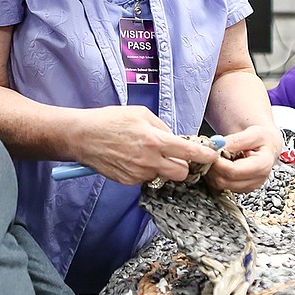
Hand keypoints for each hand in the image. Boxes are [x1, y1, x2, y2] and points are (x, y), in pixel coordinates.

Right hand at [71, 107, 218, 185]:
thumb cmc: (109, 120)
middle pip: (182, 173)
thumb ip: (162, 127)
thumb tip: (176, 138)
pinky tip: (133, 159)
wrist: (82, 136)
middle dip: (183, 165)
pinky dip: (145, 171)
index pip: (190, 152)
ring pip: (163, 177)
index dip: (205, 155)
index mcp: (154, 140)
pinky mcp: (128, 181)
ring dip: (161, 168)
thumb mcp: (140, 113)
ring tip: (146, 154)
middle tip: (175, 156)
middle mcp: (148, 160)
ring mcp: (138, 173)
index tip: (212, 156)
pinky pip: (146, 179)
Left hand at [205, 124, 281, 192]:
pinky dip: (214, 175)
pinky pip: (220, 186)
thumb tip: (218, 146)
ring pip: (220, 185)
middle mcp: (257, 180)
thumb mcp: (252, 133)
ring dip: (212, 171)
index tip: (210, 152)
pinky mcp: (241, 188)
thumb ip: (235, 140)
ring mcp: (249, 186)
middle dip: (212, 167)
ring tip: (215, 158)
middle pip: (224, 180)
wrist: (267, 145)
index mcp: (262, 166)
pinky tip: (219, 164)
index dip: (217, 162)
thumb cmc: (262, 139)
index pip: (233, 171)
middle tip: (209, 154)